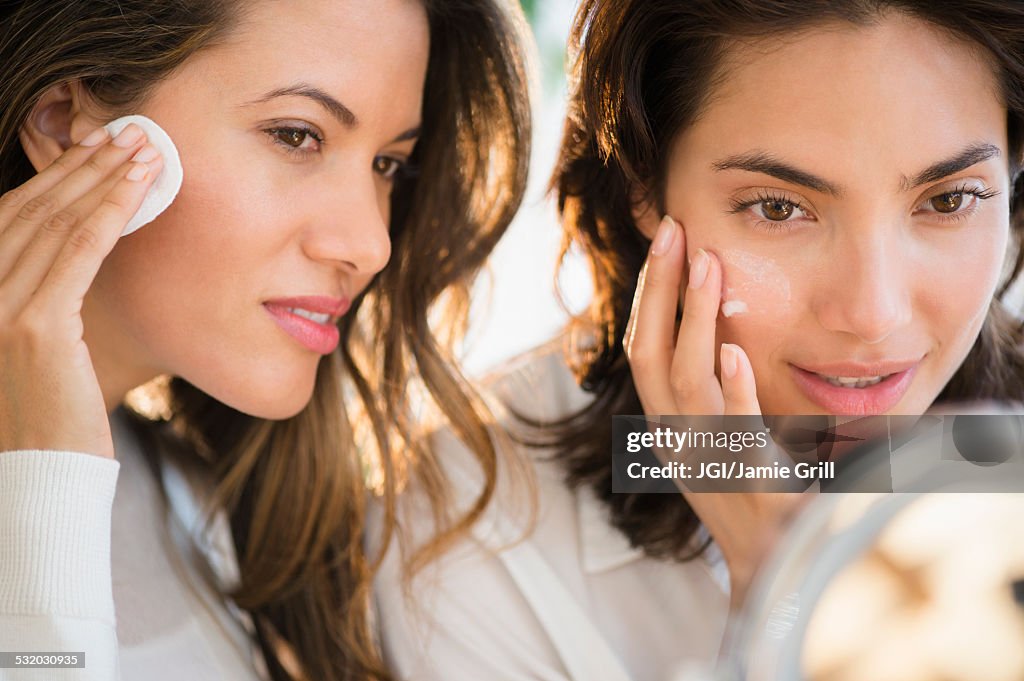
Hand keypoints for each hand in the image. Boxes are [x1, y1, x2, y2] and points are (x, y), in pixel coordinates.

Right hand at [0, 123, 162, 458]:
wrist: (35, 481)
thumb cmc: (43, 422)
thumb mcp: (30, 351)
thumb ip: (38, 304)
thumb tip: (71, 264)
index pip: (10, 221)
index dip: (54, 180)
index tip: (94, 151)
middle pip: (30, 210)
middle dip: (82, 167)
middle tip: (126, 134)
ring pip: (57, 223)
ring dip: (103, 178)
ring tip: (142, 148)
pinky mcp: (33, 327)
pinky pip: (79, 251)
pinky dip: (111, 211)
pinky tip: (140, 186)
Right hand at [623, 215, 804, 606]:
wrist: (769, 560)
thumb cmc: (747, 486)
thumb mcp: (714, 427)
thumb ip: (709, 379)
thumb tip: (719, 319)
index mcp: (663, 420)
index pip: (642, 345)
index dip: (648, 292)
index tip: (665, 239)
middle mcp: (673, 437)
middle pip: (649, 352)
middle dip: (658, 289)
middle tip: (673, 231)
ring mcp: (705, 459)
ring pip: (684, 382)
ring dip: (694, 320)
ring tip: (708, 267)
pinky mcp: (748, 480)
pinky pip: (732, 431)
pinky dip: (731, 391)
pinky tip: (734, 353)